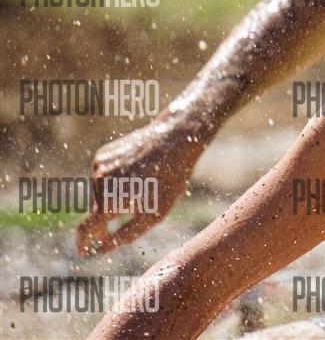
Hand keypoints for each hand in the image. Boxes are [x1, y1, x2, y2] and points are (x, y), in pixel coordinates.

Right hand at [76, 120, 203, 255]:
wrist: (174, 139)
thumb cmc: (169, 180)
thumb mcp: (154, 214)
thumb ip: (126, 235)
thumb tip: (102, 250)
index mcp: (110, 200)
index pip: (87, 228)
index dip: (83, 243)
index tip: (83, 252)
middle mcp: (98, 182)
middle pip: (97, 210)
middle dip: (109, 218)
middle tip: (131, 214)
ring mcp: (98, 165)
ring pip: (101, 192)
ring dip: (115, 196)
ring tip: (142, 186)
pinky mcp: (102, 154)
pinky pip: (104, 175)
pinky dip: (115, 180)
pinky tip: (136, 173)